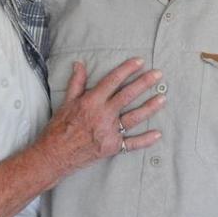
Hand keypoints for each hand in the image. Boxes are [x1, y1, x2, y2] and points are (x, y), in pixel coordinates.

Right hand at [37, 58, 163, 173]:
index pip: (113, 81)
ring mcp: (109, 132)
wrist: (54, 155)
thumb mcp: (66, 102)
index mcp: (91, 102)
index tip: (140, 61)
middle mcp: (102, 115)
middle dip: (144, 83)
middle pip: (128, 96)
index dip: (127, 69)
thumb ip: (76, 83)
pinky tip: (157, 134)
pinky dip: (145, 140)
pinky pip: (132, 144)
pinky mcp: (112, 147)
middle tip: (158, 74)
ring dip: (150, 107)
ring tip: (163, 98)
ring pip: (134, 117)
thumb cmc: (59, 128)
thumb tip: (79, 64)